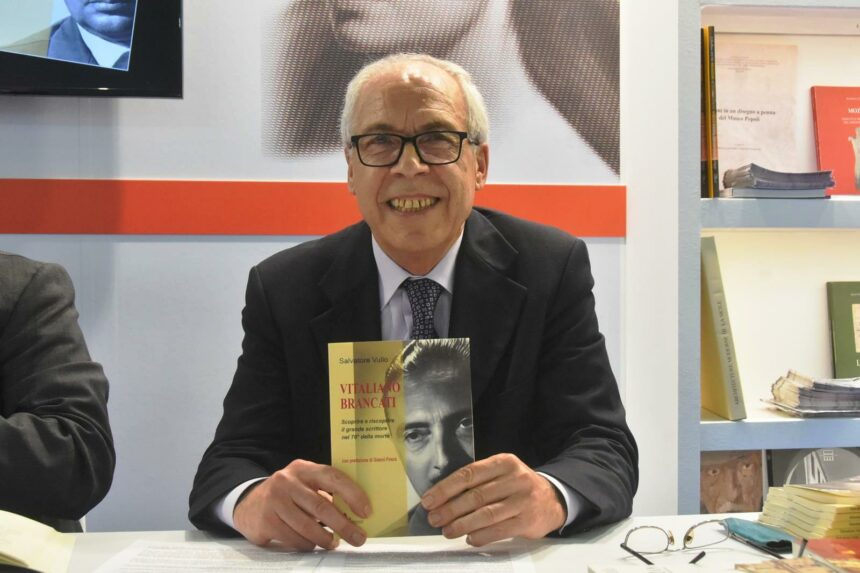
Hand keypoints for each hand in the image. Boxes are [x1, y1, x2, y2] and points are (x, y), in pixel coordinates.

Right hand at [233, 459, 370, 550]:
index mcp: (303, 468)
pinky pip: (294, 539)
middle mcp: (287, 481)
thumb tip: (356, 514)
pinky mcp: (266, 521)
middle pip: (322, 507)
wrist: (248, 503)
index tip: (366, 511)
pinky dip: (308, 545)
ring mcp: (274, 501)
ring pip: (308, 527)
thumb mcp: (304, 484)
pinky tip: (313, 544)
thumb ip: (325, 492)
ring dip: (326, 540)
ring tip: (334, 543)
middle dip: (344, 526)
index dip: (352, 494)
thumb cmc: (288, 495)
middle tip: (359, 538)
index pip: (332, 477)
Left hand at [420, 453, 565, 546]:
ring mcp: (522, 500)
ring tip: (447, 531)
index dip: (446, 488)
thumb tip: (443, 498)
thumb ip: (478, 481)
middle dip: (450, 508)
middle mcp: (515, 479)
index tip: (429, 499)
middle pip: (476, 495)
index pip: (469, 474)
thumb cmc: (518, 486)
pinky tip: (469, 538)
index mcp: (504, 462)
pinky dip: (481, 536)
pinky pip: (499, 530)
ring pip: (486, 514)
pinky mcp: (527, 521)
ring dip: (462, 524)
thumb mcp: (502, 473)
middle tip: (434, 518)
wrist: (553, 499)